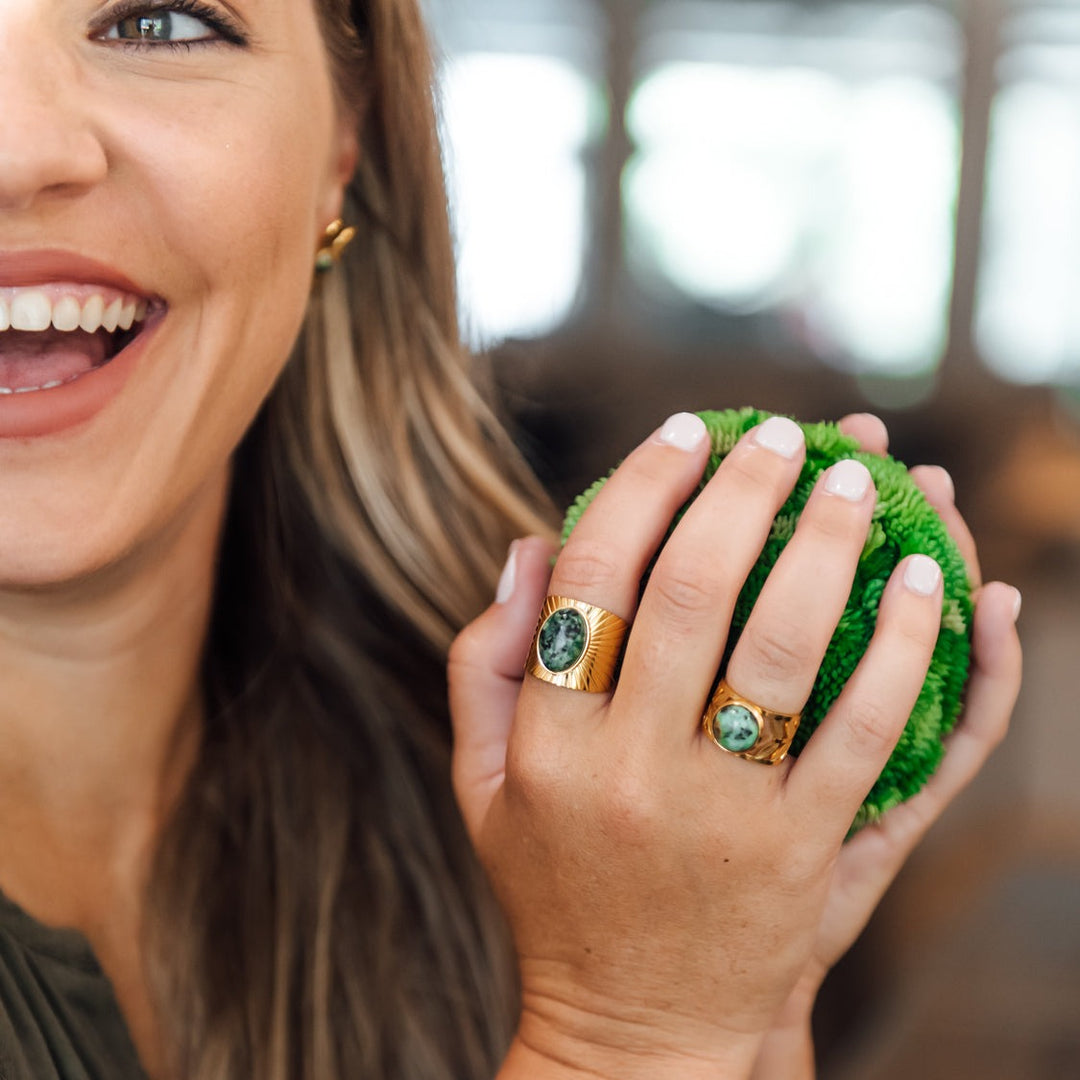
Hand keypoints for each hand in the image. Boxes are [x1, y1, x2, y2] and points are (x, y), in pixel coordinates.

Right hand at [449, 412, 1009, 1078]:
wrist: (633, 1034)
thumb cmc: (552, 892)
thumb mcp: (482, 785)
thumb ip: (483, 660)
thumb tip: (525, 545)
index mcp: (546, 740)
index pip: (589, 577)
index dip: (639, 485)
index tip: (684, 429)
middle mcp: (627, 766)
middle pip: (692, 589)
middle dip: (744, 489)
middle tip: (783, 434)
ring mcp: (720, 812)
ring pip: (787, 646)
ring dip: (830, 544)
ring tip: (860, 475)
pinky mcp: (801, 854)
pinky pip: (864, 730)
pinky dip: (906, 645)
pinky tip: (931, 578)